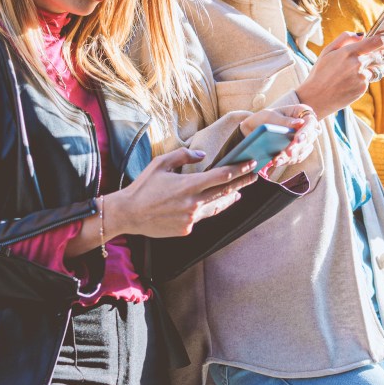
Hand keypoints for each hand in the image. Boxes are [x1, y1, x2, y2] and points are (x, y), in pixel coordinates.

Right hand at [106, 148, 257, 237]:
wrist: (128, 214)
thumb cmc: (143, 186)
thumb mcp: (161, 163)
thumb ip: (184, 156)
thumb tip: (203, 155)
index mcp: (188, 185)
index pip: (222, 176)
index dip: (239, 169)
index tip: (251, 164)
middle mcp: (193, 202)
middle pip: (225, 191)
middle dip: (242, 182)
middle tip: (255, 175)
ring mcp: (191, 218)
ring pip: (216, 206)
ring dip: (229, 197)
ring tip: (238, 191)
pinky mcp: (186, 229)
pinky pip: (201, 217)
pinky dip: (207, 208)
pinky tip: (212, 203)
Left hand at [240, 104, 320, 168]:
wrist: (255, 129)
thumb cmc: (264, 118)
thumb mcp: (271, 116)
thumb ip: (284, 120)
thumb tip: (300, 123)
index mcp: (302, 112)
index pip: (310, 122)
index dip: (306, 131)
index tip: (298, 139)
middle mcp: (306, 126)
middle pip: (309, 138)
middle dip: (298, 147)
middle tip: (288, 152)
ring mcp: (304, 139)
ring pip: (303, 150)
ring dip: (291, 157)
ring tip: (277, 161)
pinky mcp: (299, 150)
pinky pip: (297, 157)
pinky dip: (288, 161)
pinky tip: (278, 162)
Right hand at [296, 30, 383, 117]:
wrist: (315, 98)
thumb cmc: (319, 73)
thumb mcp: (327, 51)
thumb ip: (344, 39)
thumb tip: (362, 34)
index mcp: (349, 51)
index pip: (375, 41)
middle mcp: (357, 63)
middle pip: (383, 55)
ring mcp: (361, 77)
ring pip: (380, 69)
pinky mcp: (362, 88)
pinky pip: (370, 80)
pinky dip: (369, 77)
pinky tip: (362, 77)